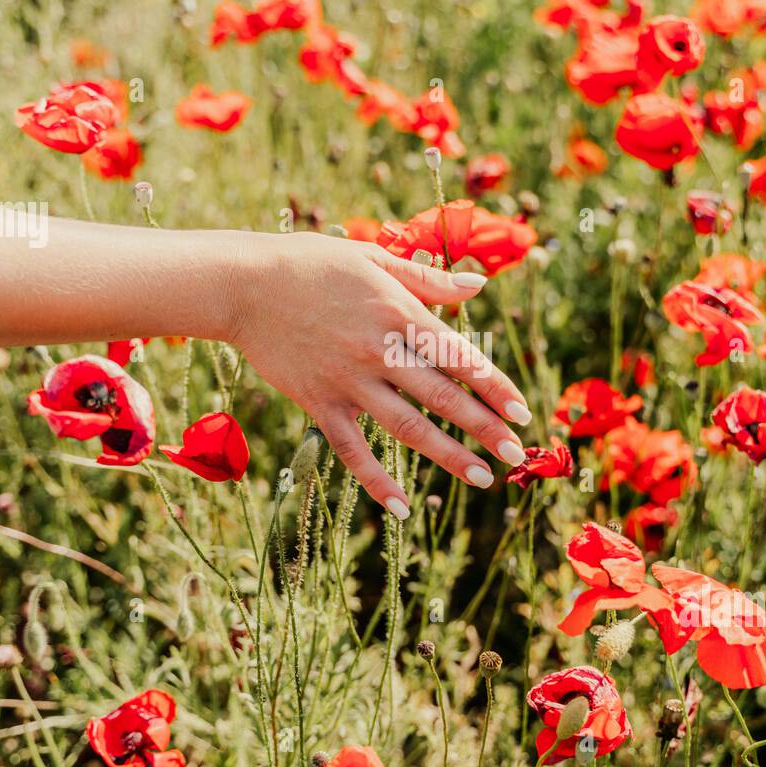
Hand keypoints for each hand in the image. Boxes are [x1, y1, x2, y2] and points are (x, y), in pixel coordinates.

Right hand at [223, 231, 531, 516]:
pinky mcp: (318, 402)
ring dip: (447, 455)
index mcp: (399, 313)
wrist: (244, 285)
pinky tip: (402, 507)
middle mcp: (379, 351)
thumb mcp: (373, 259)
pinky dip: (377, 480)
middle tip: (514, 455)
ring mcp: (348, 381)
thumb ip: (428, 278)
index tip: (522, 413)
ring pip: (407, 427)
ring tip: (481, 478)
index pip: (459, 357)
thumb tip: (480, 286)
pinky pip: (352, 450)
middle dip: (484, 428)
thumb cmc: (311, 265)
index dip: (494, 387)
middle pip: (442, 397)